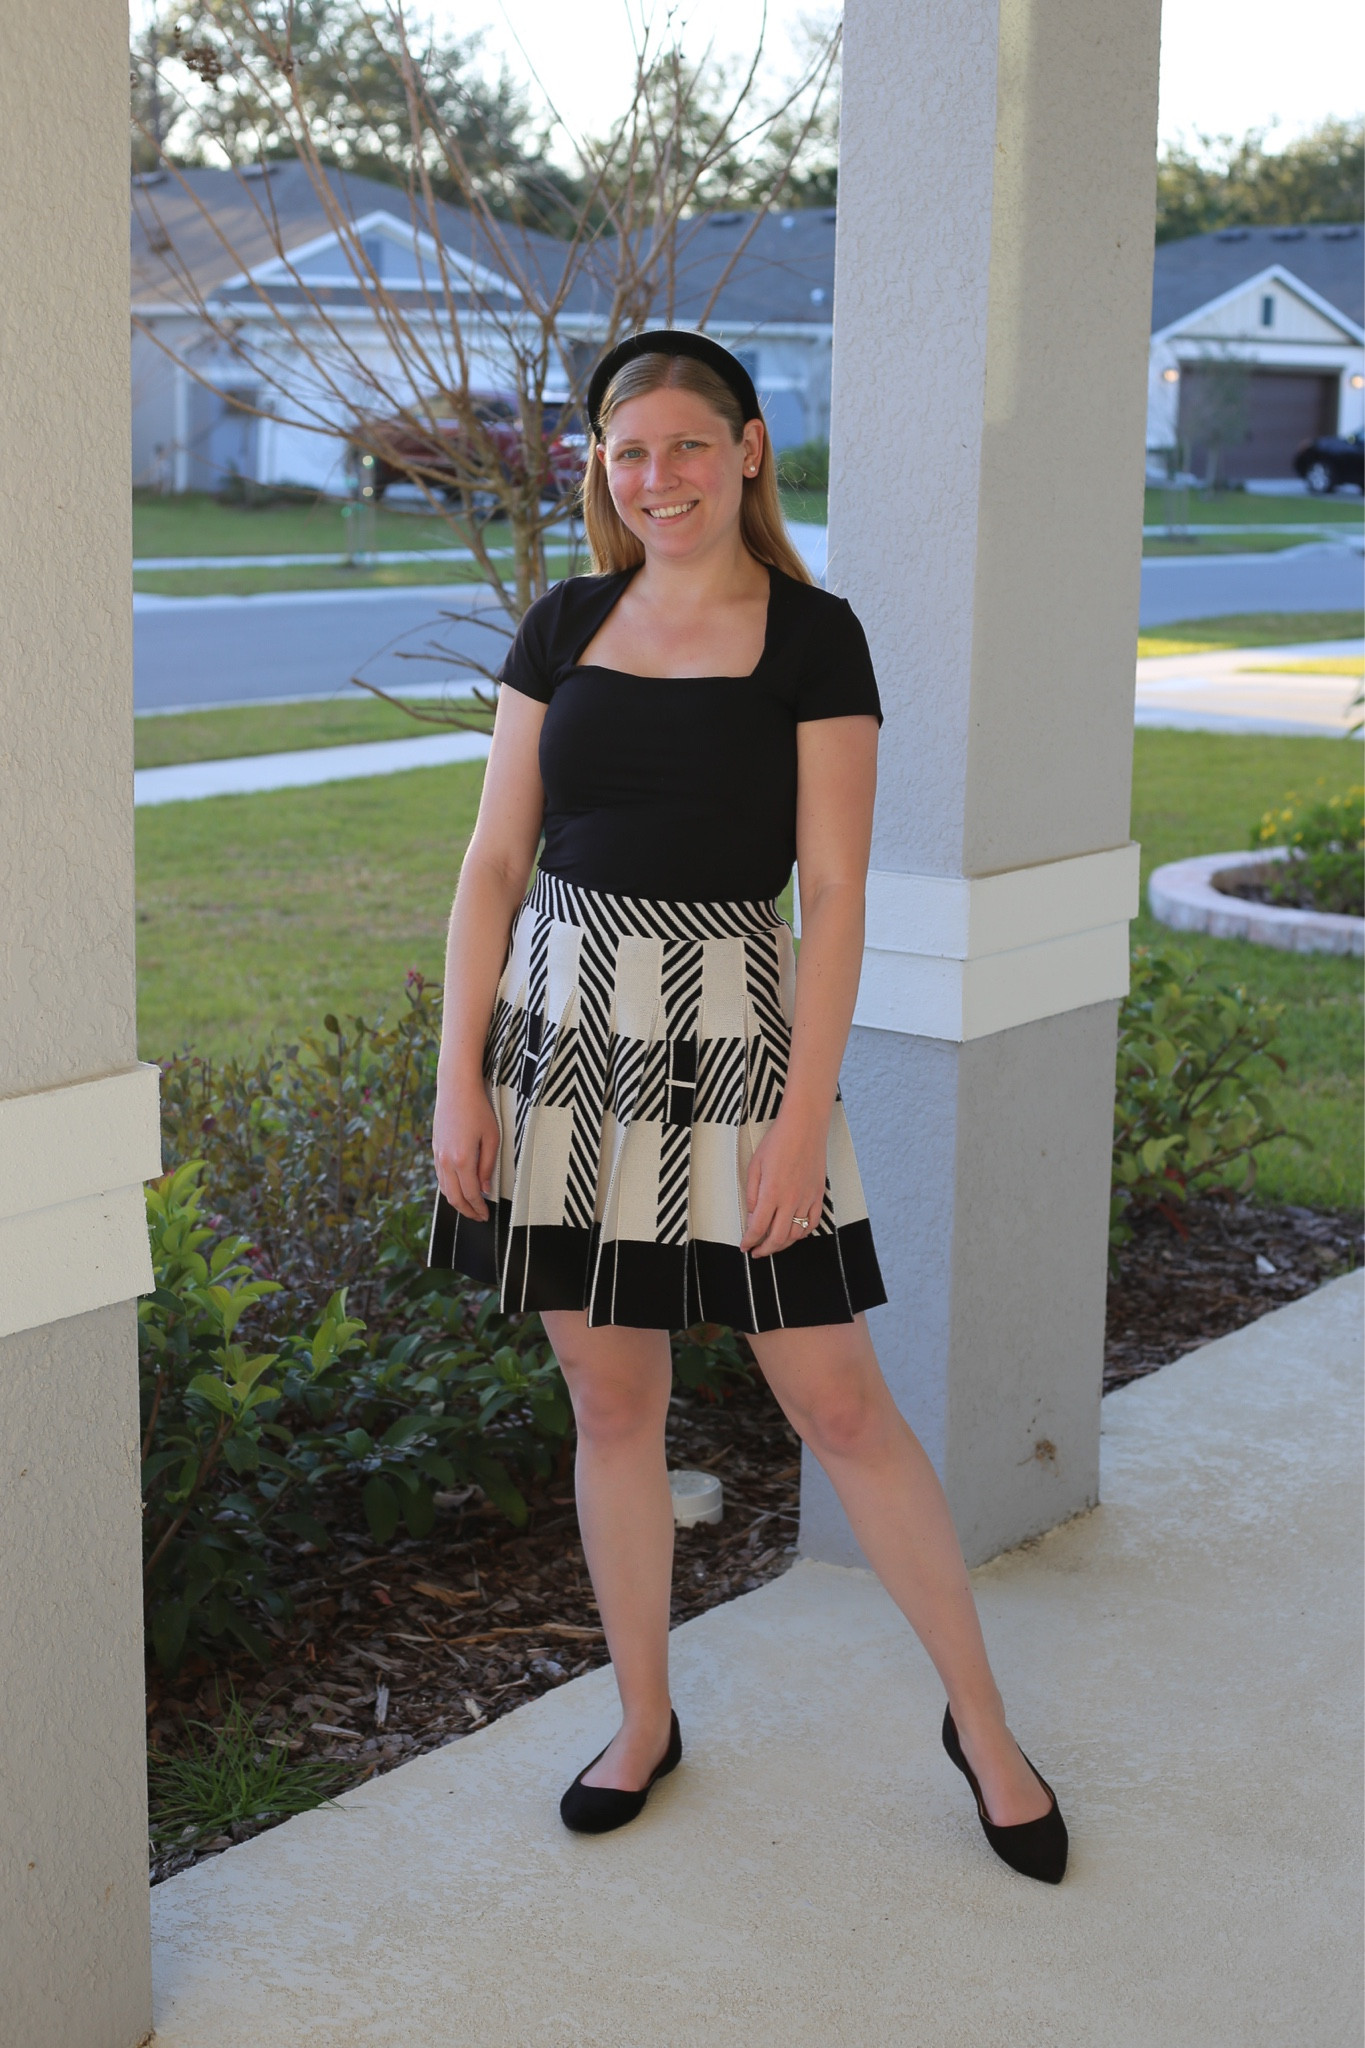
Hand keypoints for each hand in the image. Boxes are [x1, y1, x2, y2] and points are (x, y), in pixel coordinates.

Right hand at [432, 1074, 499, 1221]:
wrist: (456, 1089)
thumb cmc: (478, 1109)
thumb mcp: (492, 1137)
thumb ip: (488, 1166)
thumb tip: (485, 1189)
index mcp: (463, 1159)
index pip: (471, 1194)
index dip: (479, 1209)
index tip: (486, 1216)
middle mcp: (446, 1161)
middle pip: (454, 1198)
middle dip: (467, 1211)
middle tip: (478, 1217)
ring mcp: (438, 1156)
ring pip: (445, 1189)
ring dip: (457, 1202)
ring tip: (470, 1207)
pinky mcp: (435, 1150)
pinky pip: (440, 1177)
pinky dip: (449, 1189)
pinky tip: (459, 1189)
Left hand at [739, 1115, 826, 1258]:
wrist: (804, 1127)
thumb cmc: (778, 1141)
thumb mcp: (755, 1166)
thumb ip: (752, 1194)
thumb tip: (751, 1215)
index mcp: (771, 1193)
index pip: (758, 1228)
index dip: (749, 1241)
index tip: (744, 1246)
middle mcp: (791, 1200)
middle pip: (778, 1238)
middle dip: (765, 1250)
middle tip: (757, 1252)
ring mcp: (807, 1199)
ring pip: (796, 1234)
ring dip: (783, 1244)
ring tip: (773, 1243)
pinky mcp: (818, 1195)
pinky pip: (812, 1223)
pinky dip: (802, 1233)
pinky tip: (794, 1232)